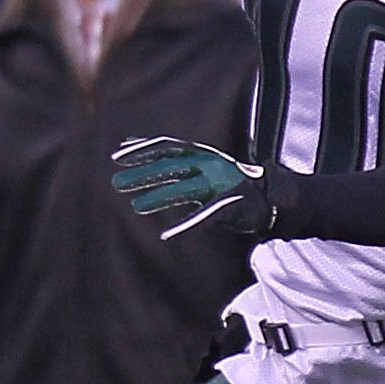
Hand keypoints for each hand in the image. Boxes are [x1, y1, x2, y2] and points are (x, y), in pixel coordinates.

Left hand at [110, 136, 275, 239]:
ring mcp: (219, 184)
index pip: (166, 147)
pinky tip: (169, 236)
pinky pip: (205, 216)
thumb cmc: (228, 186)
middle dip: (144, 174)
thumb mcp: (198, 172)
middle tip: (117, 183)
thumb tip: (141, 157)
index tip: (117, 156)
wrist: (267, 199)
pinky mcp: (230, 205)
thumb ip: (172, 166)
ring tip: (136, 206)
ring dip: (160, 197)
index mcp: (199, 155)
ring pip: (185, 189)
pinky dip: (187, 226)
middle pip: (171, 167)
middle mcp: (208, 165)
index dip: (142, 150)